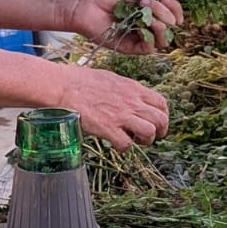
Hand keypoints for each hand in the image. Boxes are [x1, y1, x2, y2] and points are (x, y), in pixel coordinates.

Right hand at [51, 63, 169, 148]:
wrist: (64, 86)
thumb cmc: (82, 80)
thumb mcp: (112, 79)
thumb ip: (126, 90)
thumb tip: (131, 97)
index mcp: (134, 88)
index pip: (161, 103)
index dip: (162, 116)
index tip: (155, 122)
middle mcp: (132, 102)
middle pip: (161, 120)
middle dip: (159, 132)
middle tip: (148, 136)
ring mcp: (121, 116)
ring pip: (150, 133)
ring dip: (144, 140)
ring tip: (134, 140)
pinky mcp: (108, 128)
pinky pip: (127, 145)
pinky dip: (124, 148)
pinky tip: (116, 144)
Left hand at [68, 0, 183, 53]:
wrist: (86, 3)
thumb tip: (173, 2)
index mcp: (150, 10)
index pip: (172, 13)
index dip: (175, 7)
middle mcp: (147, 24)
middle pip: (170, 26)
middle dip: (164, 12)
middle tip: (146, 2)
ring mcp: (139, 37)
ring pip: (163, 39)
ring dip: (161, 24)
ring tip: (147, 14)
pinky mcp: (130, 48)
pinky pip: (149, 48)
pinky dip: (151, 36)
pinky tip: (142, 24)